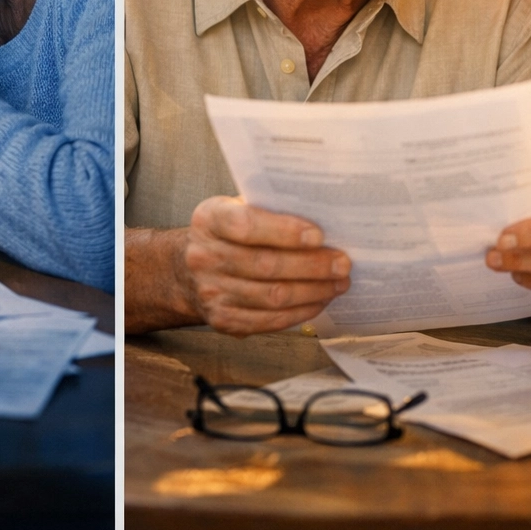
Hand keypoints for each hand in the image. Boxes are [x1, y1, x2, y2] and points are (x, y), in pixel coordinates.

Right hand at [181, 196, 351, 334]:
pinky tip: (319, 300)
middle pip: (265, 264)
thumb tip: (322, 214)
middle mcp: (204, 257)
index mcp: (209, 220)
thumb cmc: (227, 234)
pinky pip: (269, 320)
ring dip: (313, 291)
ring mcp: (211, 292)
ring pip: (272, 296)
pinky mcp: (223, 320)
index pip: (245, 225)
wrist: (188, 271)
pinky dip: (301, 312)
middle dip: (312, 265)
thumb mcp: (236, 209)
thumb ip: (269, 209)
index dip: (284, 231)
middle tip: (342, 263)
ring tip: (338, 282)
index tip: (318, 235)